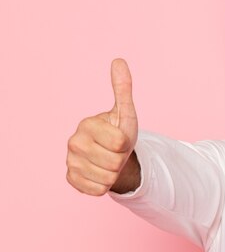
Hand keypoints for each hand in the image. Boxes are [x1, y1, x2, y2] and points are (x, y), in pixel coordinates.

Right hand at [66, 59, 138, 194]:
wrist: (112, 155)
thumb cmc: (119, 132)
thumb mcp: (126, 112)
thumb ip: (123, 88)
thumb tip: (118, 60)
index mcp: (87, 124)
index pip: (119, 143)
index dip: (126, 144)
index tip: (120, 139)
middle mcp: (73, 142)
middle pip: (114, 162)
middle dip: (121, 159)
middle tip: (116, 152)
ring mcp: (70, 162)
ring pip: (107, 178)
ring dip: (114, 173)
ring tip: (110, 161)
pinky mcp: (71, 180)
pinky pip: (97, 190)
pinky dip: (105, 185)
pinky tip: (101, 173)